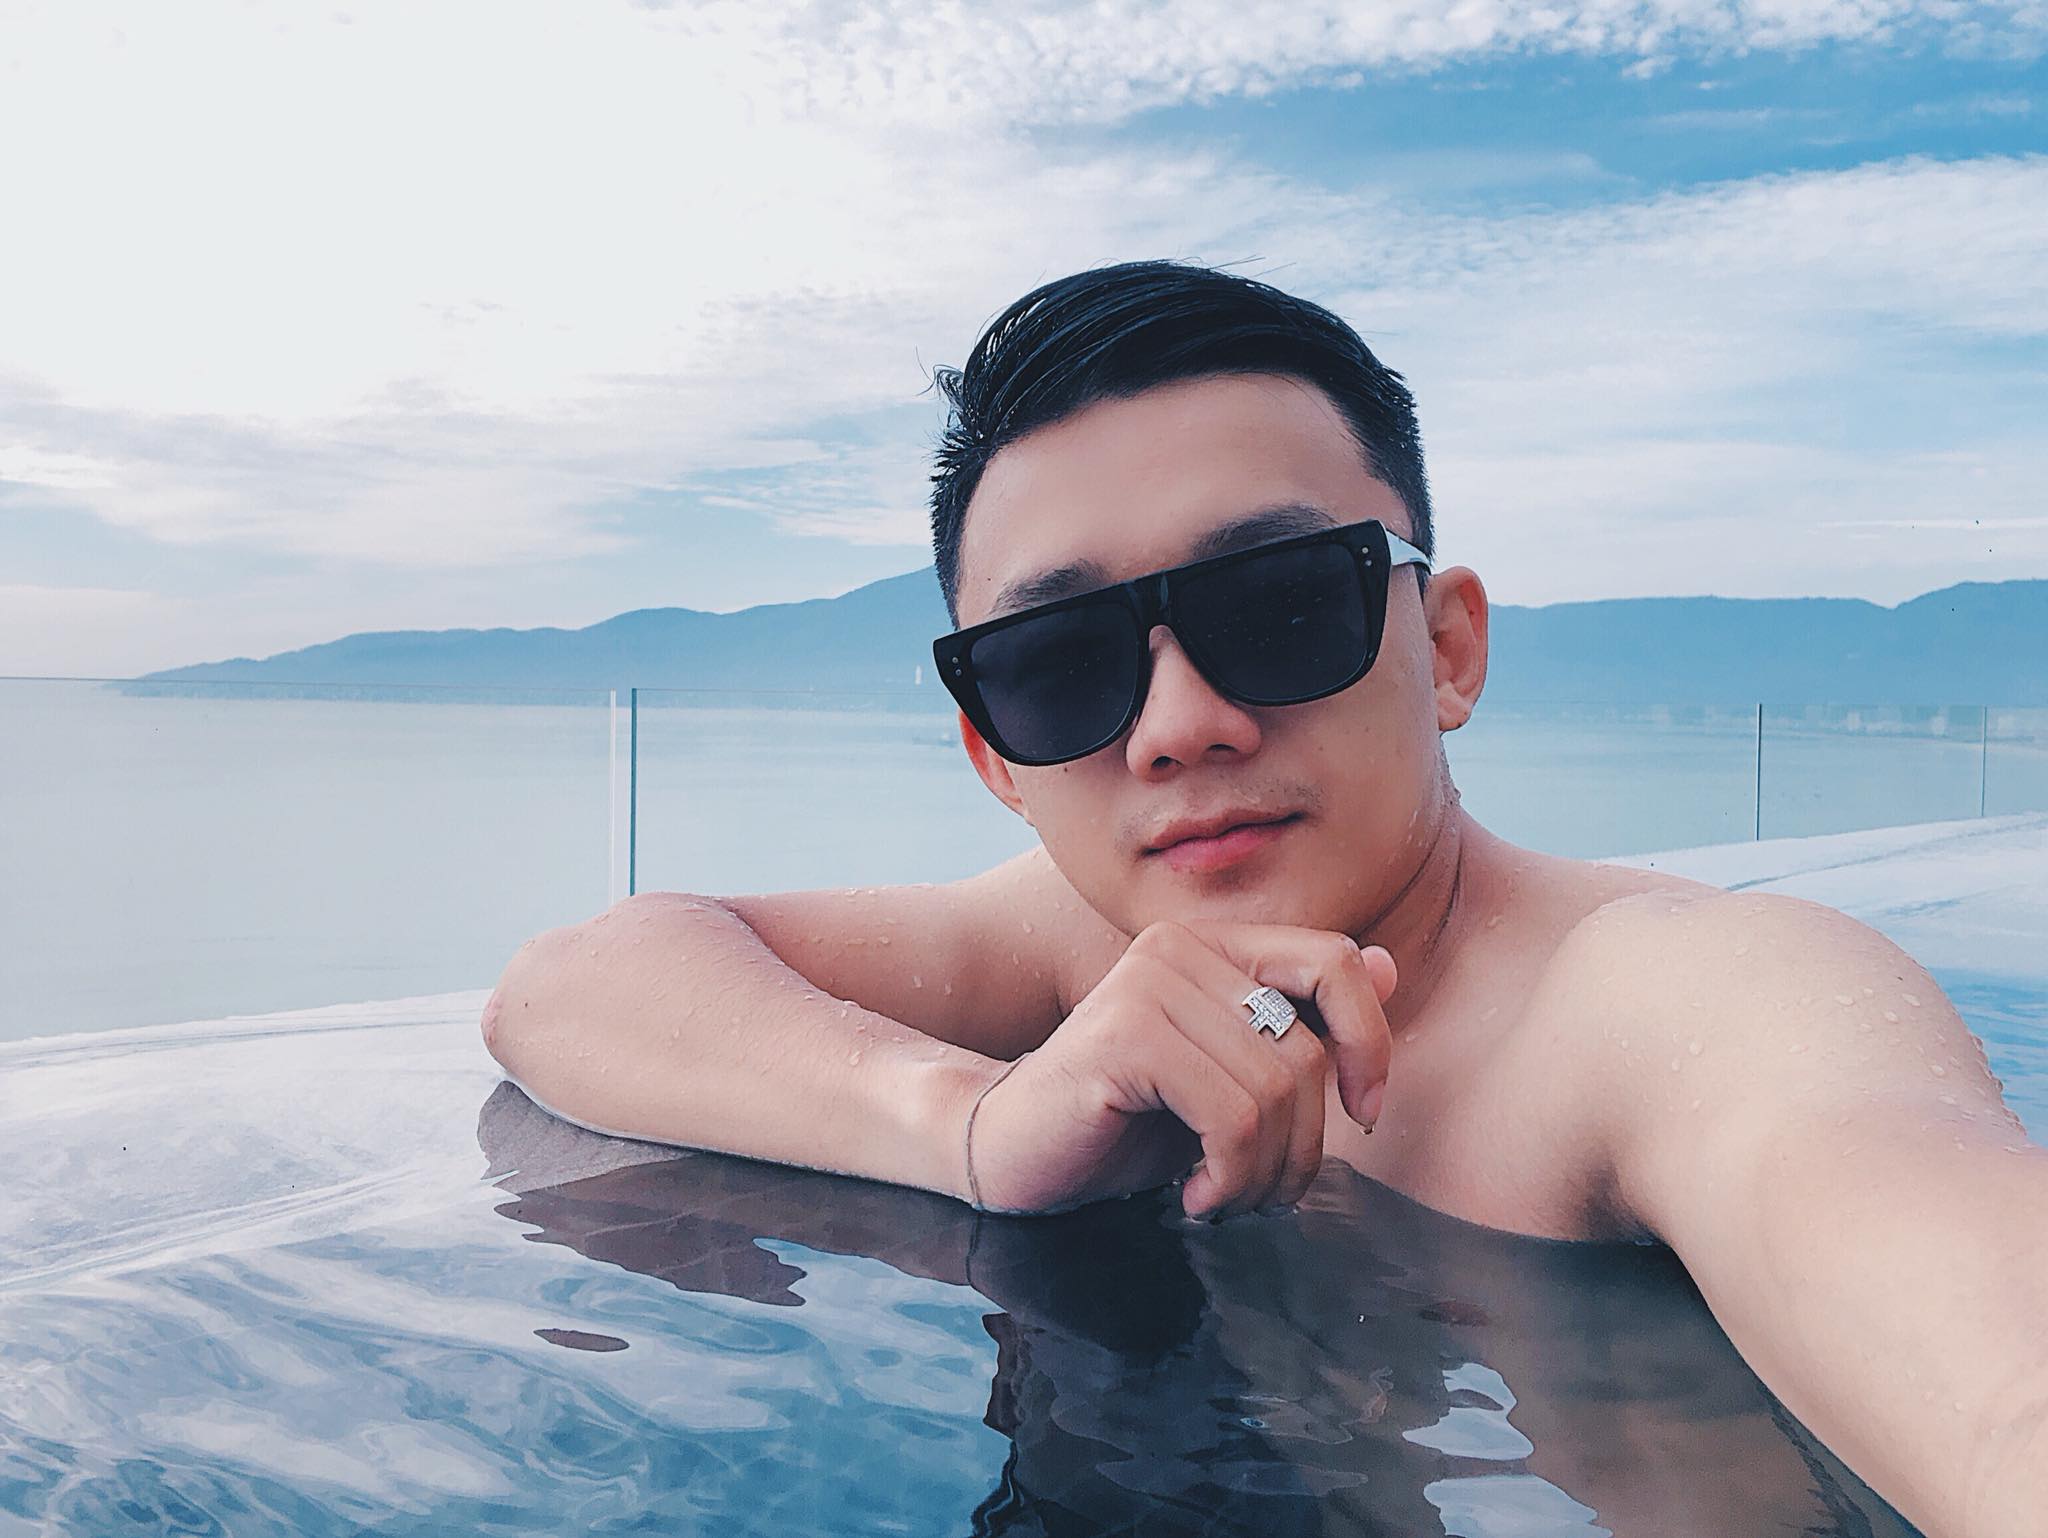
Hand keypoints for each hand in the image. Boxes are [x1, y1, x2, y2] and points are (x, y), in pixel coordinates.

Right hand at [961, 919, 1396, 1220]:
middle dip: (1304, 1146)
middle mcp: (1178, 948)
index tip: (1362, 1115)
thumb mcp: (1228, 1078)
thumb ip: (1299, 1023)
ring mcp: (1147, 986)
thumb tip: (1389, 966)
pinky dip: (1229, 1177)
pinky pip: (1232, 1117)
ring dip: (1263, 1174)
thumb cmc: (1123, 1121)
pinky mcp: (1124, 1038)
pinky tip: (1193, 1198)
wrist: (1011, 1151)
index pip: (1336, 962)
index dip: (1372, 1042)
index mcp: (1211, 945)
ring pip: (1275, 1092)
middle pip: (1309, 1051)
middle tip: (1259, 1192)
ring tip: (1224, 1199)